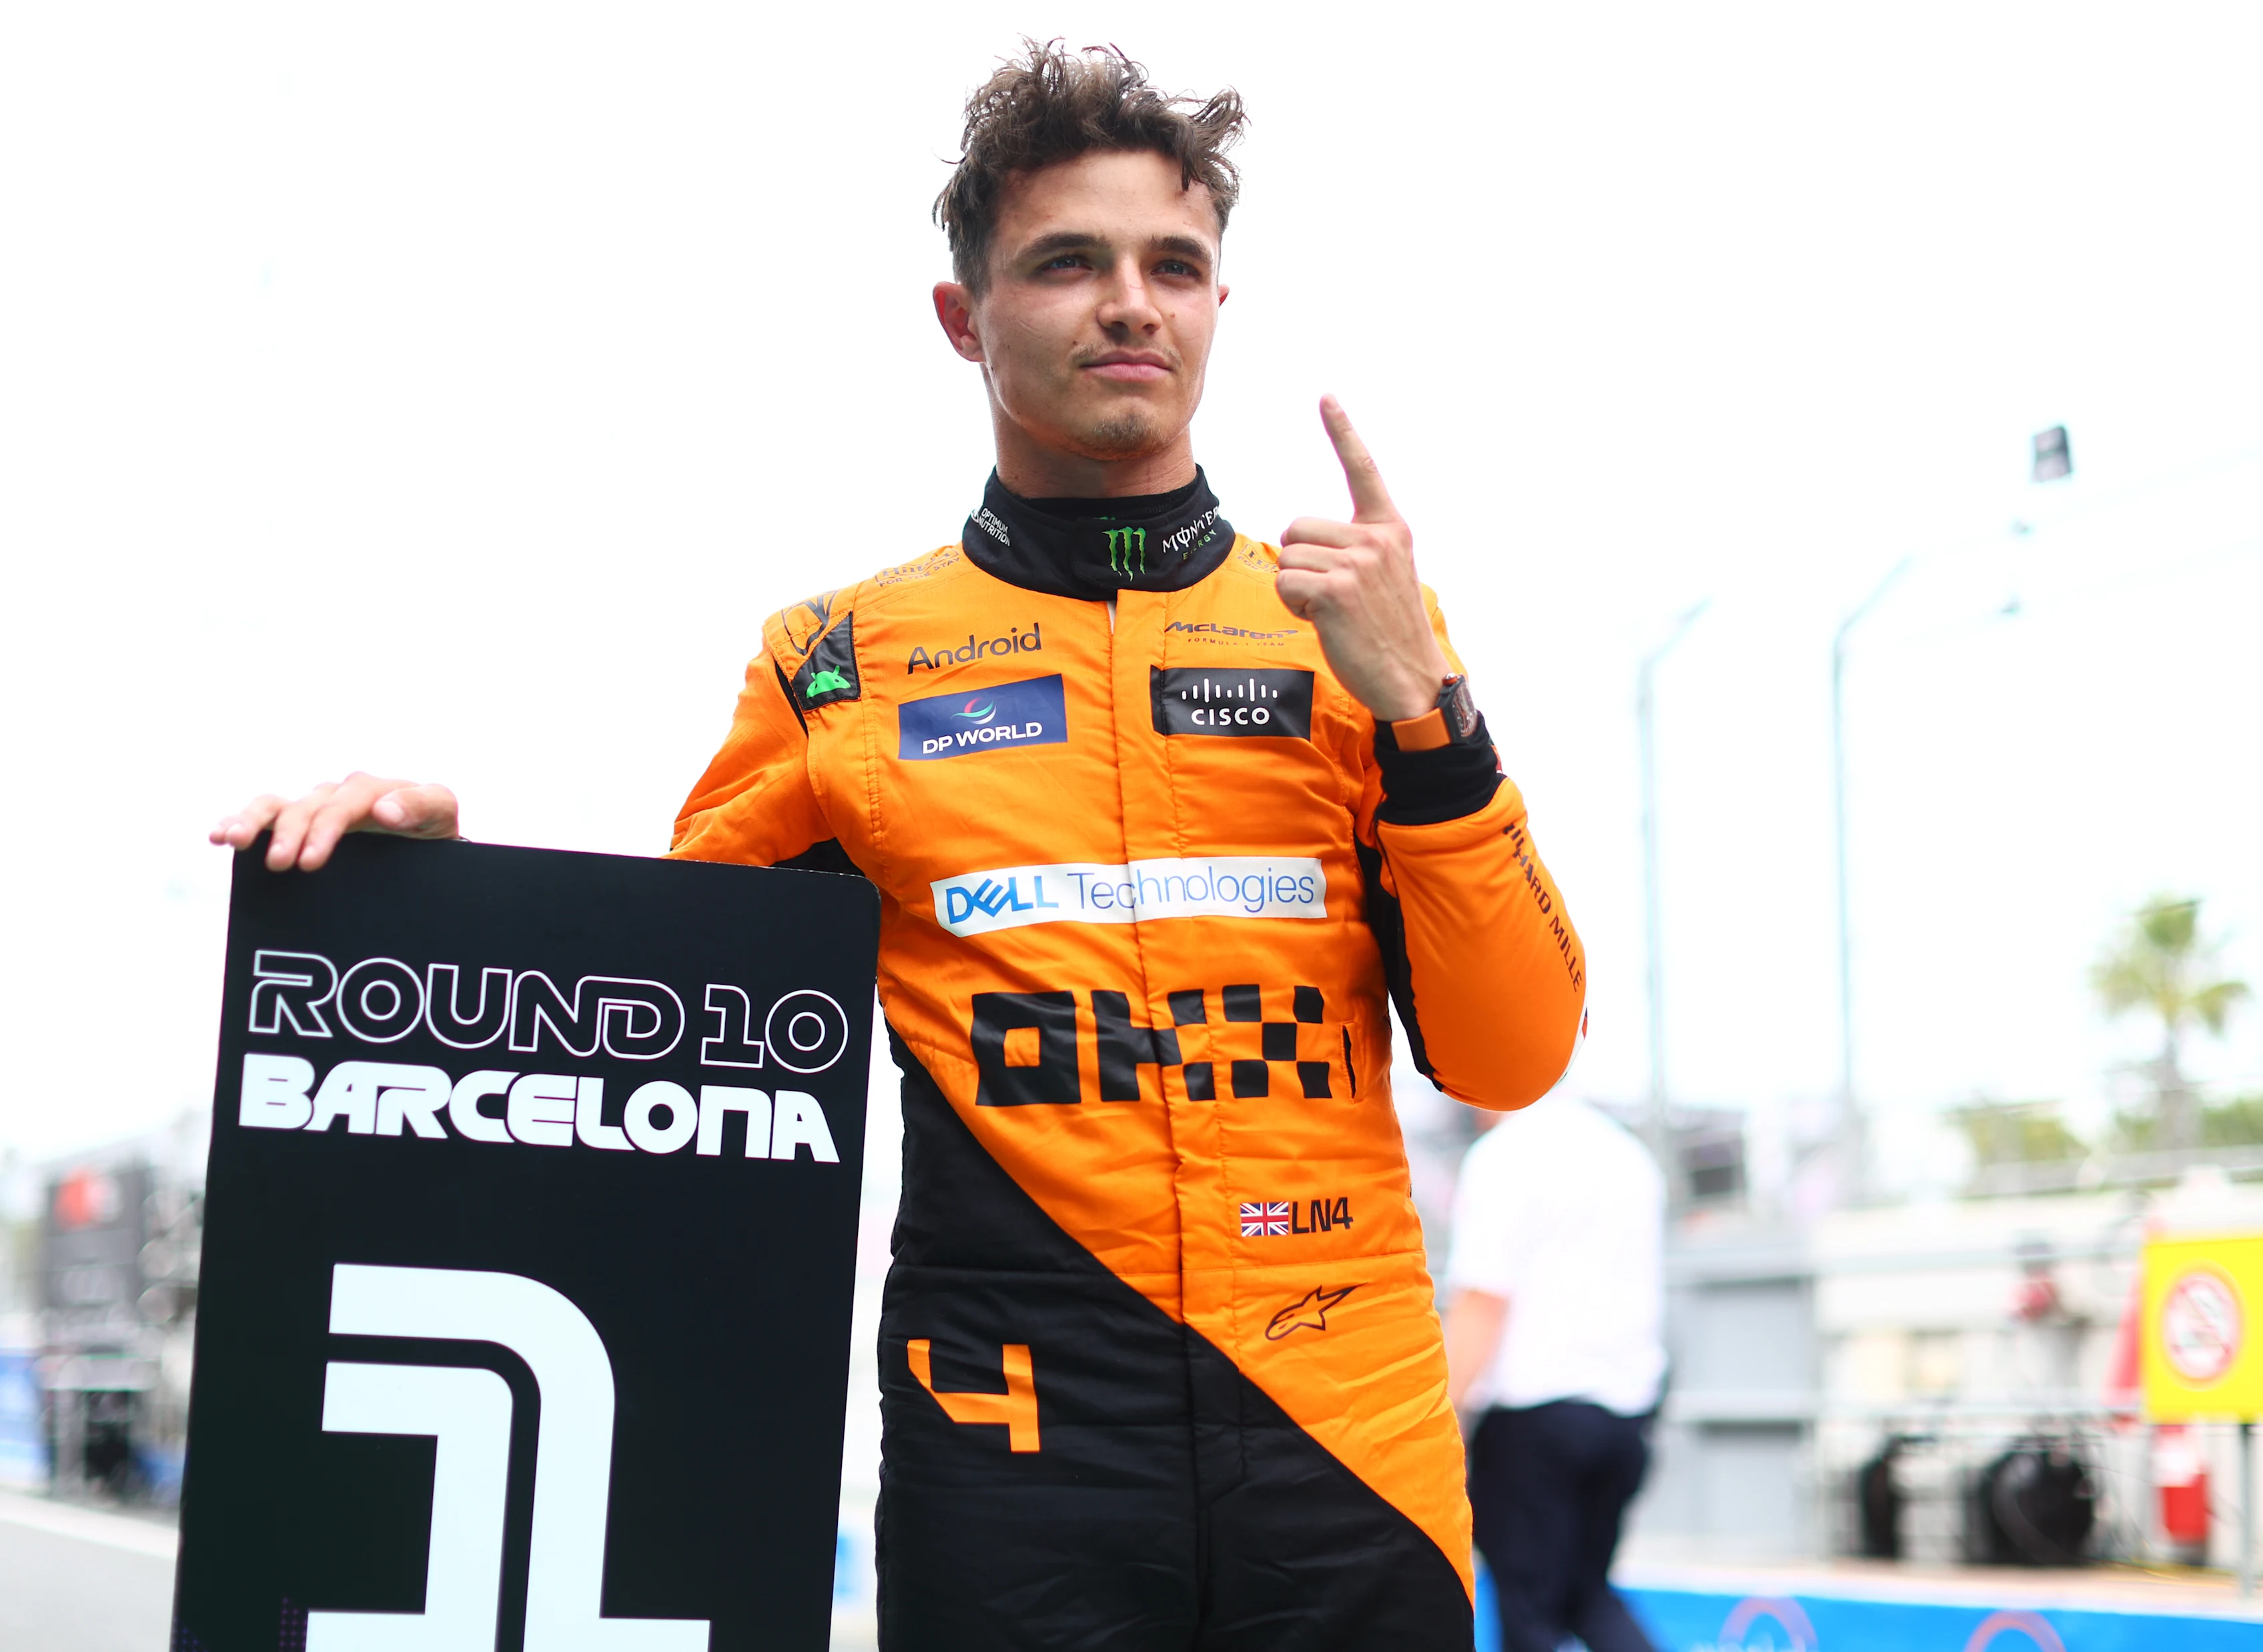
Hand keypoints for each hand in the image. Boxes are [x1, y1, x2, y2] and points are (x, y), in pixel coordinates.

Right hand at [210, 773, 459, 871]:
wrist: (422, 841)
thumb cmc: (431, 826)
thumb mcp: (440, 813)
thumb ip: (421, 806)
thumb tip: (383, 812)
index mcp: (373, 790)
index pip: (346, 802)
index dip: (327, 828)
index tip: (312, 859)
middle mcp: (337, 795)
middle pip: (307, 805)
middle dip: (289, 833)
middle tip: (280, 864)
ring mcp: (314, 809)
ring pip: (276, 806)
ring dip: (251, 822)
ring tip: (232, 840)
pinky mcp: (298, 825)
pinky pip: (263, 817)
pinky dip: (238, 822)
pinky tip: (218, 835)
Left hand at [1276, 397, 1453, 723]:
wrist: (1410, 678)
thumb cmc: (1388, 631)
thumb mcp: (1383, 576)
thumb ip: (1355, 548)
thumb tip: (1299, 543)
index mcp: (1389, 529)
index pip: (1362, 470)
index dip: (1342, 432)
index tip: (1326, 396)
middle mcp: (1376, 539)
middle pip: (1295, 528)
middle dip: (1299, 562)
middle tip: (1332, 595)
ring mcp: (1358, 562)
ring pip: (1287, 558)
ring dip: (1297, 589)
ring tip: (1333, 612)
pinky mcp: (1337, 589)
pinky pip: (1286, 584)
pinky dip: (1294, 606)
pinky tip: (1324, 621)